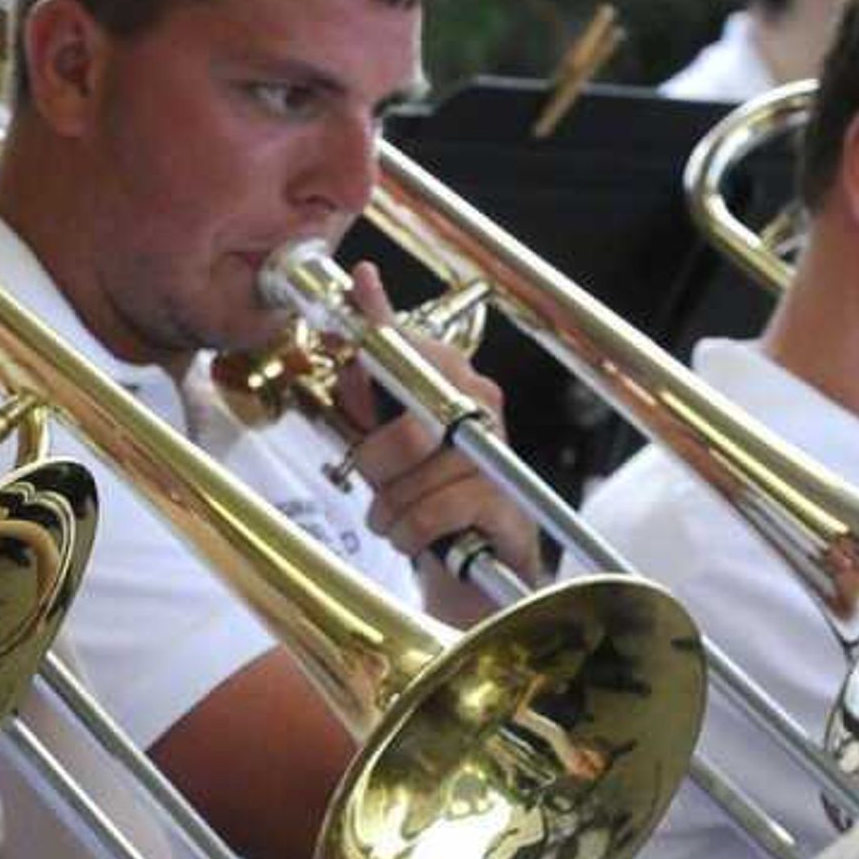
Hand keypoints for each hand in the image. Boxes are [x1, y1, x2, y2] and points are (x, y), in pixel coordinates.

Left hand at [326, 264, 540, 621]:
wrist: (472, 564)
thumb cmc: (427, 495)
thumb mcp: (386, 440)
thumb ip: (369, 385)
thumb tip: (354, 316)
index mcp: (457, 384)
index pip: (411, 348)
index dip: (378, 331)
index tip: (361, 294)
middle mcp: (483, 409)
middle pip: (407, 421)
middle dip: (377, 463)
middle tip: (378, 486)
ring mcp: (496, 455)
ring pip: (414, 477)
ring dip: (389, 511)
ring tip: (397, 521)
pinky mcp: (504, 502)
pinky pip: (433, 513)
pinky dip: (409, 534)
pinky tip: (415, 539)